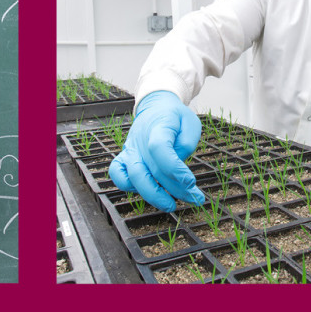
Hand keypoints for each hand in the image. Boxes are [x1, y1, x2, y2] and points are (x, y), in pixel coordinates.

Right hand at [109, 90, 204, 210]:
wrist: (155, 107)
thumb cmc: (175, 117)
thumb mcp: (190, 122)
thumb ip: (187, 142)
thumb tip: (179, 163)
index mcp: (157, 127)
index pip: (159, 148)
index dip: (174, 168)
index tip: (191, 182)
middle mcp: (140, 140)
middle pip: (148, 169)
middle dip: (172, 189)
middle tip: (193, 198)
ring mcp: (130, 150)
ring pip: (133, 177)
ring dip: (153, 195)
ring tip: (171, 204)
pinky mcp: (124, 157)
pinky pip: (117, 174)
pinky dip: (128, 187)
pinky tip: (149, 192)